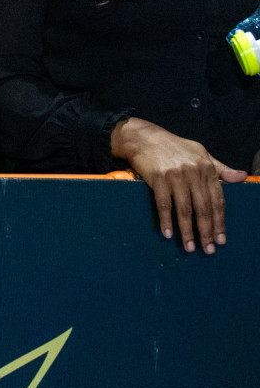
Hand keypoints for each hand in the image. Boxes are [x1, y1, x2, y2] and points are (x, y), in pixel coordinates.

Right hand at [111, 116, 245, 252]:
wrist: (144, 137)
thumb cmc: (174, 146)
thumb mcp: (201, 153)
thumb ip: (220, 168)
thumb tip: (242, 177)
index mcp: (206, 168)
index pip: (217, 200)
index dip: (220, 222)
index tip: (221, 239)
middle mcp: (193, 172)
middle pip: (202, 208)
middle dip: (206, 231)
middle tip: (208, 249)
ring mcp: (175, 175)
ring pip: (184, 209)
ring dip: (187, 231)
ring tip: (189, 247)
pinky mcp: (158, 178)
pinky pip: (164, 204)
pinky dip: (166, 221)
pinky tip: (168, 233)